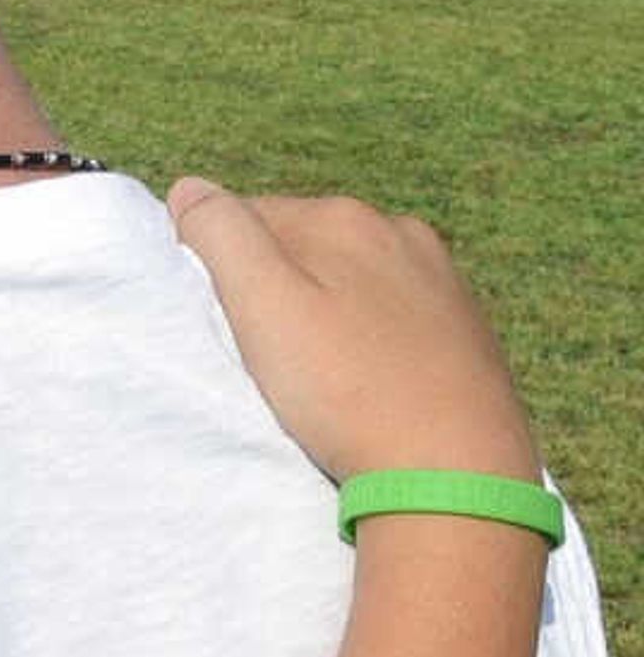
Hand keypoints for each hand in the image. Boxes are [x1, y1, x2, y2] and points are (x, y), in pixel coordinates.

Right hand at [170, 179, 539, 483]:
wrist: (455, 469)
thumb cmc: (347, 389)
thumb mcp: (262, 307)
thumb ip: (220, 235)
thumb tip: (190, 187)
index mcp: (343, 218)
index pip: (245, 218)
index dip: (220, 271)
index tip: (228, 327)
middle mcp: (399, 231)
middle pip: (301, 247)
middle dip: (275, 288)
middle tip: (268, 356)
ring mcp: (441, 277)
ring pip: (349, 279)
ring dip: (323, 311)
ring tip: (318, 373)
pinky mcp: (466, 324)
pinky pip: (392, 313)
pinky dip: (368, 335)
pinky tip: (366, 379)